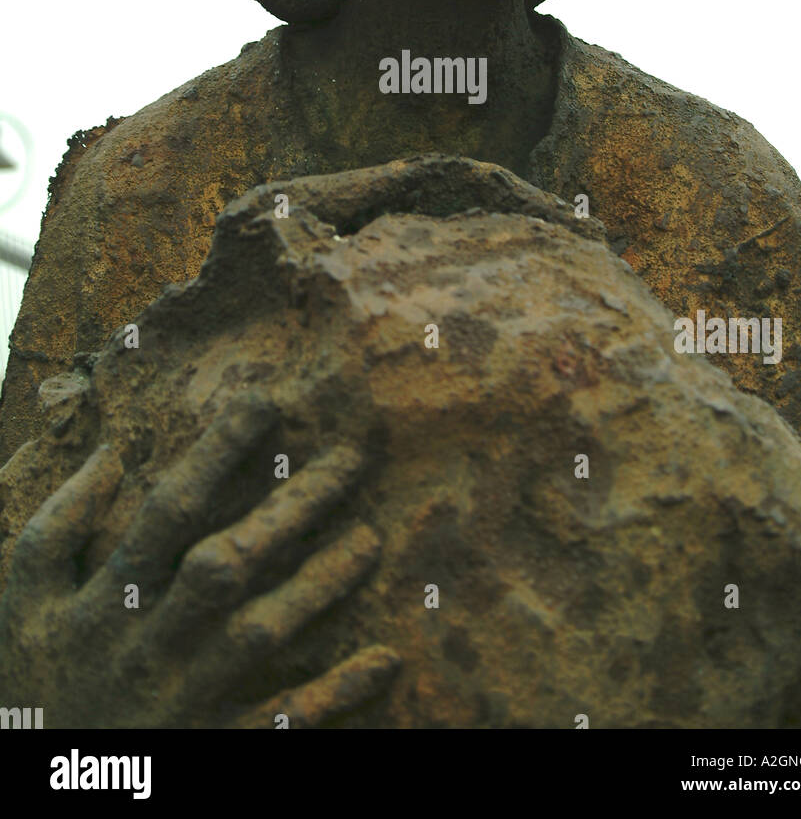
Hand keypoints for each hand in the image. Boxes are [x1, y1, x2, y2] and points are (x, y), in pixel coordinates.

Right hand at [0, 393, 398, 727]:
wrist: (39, 790)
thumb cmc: (32, 683)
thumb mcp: (20, 605)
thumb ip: (55, 527)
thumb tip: (108, 454)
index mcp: (104, 602)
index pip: (167, 511)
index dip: (216, 452)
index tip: (266, 400)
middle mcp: (148, 645)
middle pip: (226, 564)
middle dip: (290, 509)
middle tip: (351, 460)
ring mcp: (183, 700)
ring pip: (259, 634)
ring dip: (319, 586)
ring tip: (371, 539)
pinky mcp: (212, 747)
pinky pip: (280, 721)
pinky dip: (334, 693)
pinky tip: (384, 659)